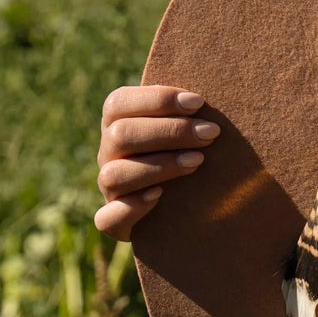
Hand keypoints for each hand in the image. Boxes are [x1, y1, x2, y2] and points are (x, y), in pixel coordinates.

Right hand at [94, 85, 219, 240]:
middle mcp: (107, 152)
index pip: (119, 102)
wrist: (183, 201)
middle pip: (120, 135)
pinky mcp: (113, 220)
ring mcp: (107, 187)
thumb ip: (187, 107)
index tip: (198, 103)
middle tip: (210, 132)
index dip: (157, 100)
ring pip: (114, 175)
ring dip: (159, 166)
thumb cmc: (189, 145)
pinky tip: (160, 196)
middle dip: (170, 132)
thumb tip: (205, 96)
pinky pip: (107, 218)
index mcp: (116, 121)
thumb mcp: (185, 122)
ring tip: (198, 161)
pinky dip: (132, 207)